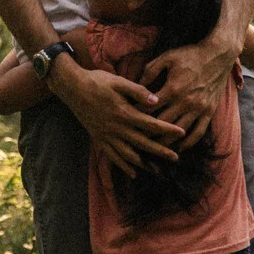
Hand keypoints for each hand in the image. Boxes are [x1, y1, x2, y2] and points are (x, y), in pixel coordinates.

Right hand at [50, 60, 184, 176]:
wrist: (72, 88)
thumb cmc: (97, 81)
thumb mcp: (118, 81)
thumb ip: (137, 91)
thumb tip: (156, 101)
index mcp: (124, 113)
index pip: (151, 124)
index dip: (167, 129)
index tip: (181, 133)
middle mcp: (117, 128)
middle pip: (143, 143)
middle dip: (161, 151)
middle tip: (176, 158)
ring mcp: (107, 135)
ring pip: (129, 154)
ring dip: (144, 163)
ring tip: (157, 169)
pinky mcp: (99, 139)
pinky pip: (113, 156)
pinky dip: (124, 166)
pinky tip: (133, 173)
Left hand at [140, 34, 235, 149]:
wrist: (218, 55)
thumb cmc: (191, 55)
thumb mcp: (167, 57)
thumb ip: (151, 70)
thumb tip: (138, 83)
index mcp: (173, 89)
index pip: (150, 108)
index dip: (137, 114)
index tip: (128, 119)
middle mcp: (185, 102)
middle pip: (162, 124)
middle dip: (148, 132)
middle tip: (136, 138)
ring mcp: (198, 109)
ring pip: (179, 132)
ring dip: (165, 142)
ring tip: (153, 148)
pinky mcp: (209, 112)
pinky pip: (198, 132)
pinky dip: (188, 142)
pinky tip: (179, 148)